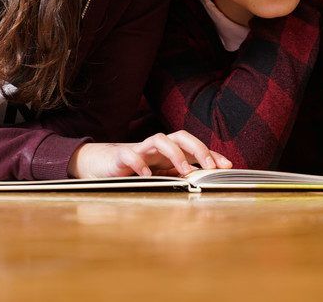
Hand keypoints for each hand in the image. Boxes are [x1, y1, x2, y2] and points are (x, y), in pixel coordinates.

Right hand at [68, 130, 233, 178]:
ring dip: (175, 154)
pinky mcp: (119, 157)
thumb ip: (175, 178)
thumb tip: (202, 186)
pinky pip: (130, 154)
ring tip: (184, 172)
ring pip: (159, 139)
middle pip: (180, 136)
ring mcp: (139, 150)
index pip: (193, 146)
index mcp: (166, 152)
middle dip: (198, 148)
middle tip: (210, 167)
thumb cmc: (130, 171)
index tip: (227, 166)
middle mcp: (156, 148)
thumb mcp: (157, 176)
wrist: (95, 164)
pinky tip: (147, 176)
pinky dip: (140, 163)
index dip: (211, 153)